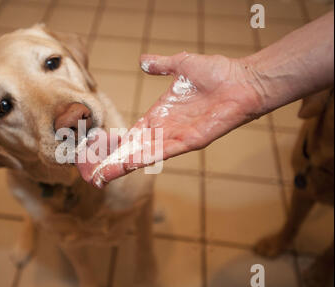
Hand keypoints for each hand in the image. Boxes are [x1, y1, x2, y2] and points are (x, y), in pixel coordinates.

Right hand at [78, 51, 263, 187]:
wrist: (243, 80)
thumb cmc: (217, 72)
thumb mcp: (181, 64)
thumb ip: (161, 64)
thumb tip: (143, 61)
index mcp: (160, 114)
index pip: (133, 134)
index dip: (116, 144)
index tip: (99, 154)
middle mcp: (166, 129)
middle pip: (134, 149)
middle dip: (114, 162)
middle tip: (93, 174)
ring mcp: (178, 136)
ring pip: (145, 154)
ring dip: (124, 165)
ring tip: (104, 175)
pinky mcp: (191, 140)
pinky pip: (164, 151)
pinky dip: (145, 158)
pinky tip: (128, 164)